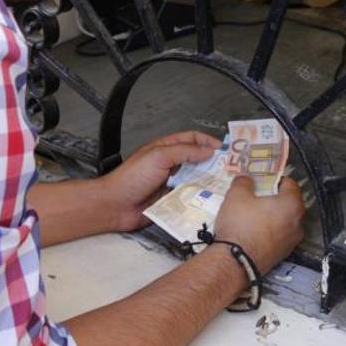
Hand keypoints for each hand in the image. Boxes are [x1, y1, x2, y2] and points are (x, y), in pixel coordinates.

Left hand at [99, 131, 221, 230]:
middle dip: (212, 162)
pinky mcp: (171, 200)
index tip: (225, 149)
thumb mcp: (159, 157)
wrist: (115, 206)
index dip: (208, 141)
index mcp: (166, 148)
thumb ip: (184, 152)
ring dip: (208, 181)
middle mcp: (170, 164)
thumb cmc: (132, 177)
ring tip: (225, 185)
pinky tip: (210, 200)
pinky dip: (199, 198)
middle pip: (196, 160)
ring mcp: (171, 183)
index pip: (191, 139)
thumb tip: (207, 150)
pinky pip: (189, 197)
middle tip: (230, 168)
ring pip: (195, 179)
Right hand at [214, 175, 305, 274]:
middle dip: (274, 197)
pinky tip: (254, 230)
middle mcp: (298, 223)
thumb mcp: (236, 195)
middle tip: (257, 195)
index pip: (290, 183)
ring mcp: (292, 241)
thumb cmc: (240, 226)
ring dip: (273, 215)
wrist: (234, 262)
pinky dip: (270, 230)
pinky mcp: (283, 254)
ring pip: (285, 220)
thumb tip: (247, 178)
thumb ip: (244, 181)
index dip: (274, 178)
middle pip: (289, 202)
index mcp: (292, 204)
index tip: (262, 180)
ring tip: (253, 213)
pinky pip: (280, 235)